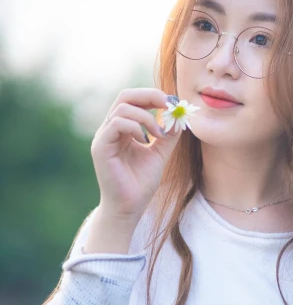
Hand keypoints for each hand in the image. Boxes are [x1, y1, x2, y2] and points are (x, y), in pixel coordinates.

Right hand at [91, 88, 180, 221]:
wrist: (129, 208)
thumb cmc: (140, 184)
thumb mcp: (159, 155)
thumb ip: (168, 136)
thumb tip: (179, 117)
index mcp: (122, 129)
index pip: (134, 100)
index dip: (154, 97)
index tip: (173, 104)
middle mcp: (110, 129)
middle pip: (125, 96)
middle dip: (150, 96)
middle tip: (169, 106)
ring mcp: (103, 137)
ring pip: (122, 108)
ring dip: (147, 117)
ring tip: (160, 135)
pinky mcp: (100, 147)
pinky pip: (116, 123)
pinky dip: (135, 127)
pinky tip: (146, 141)